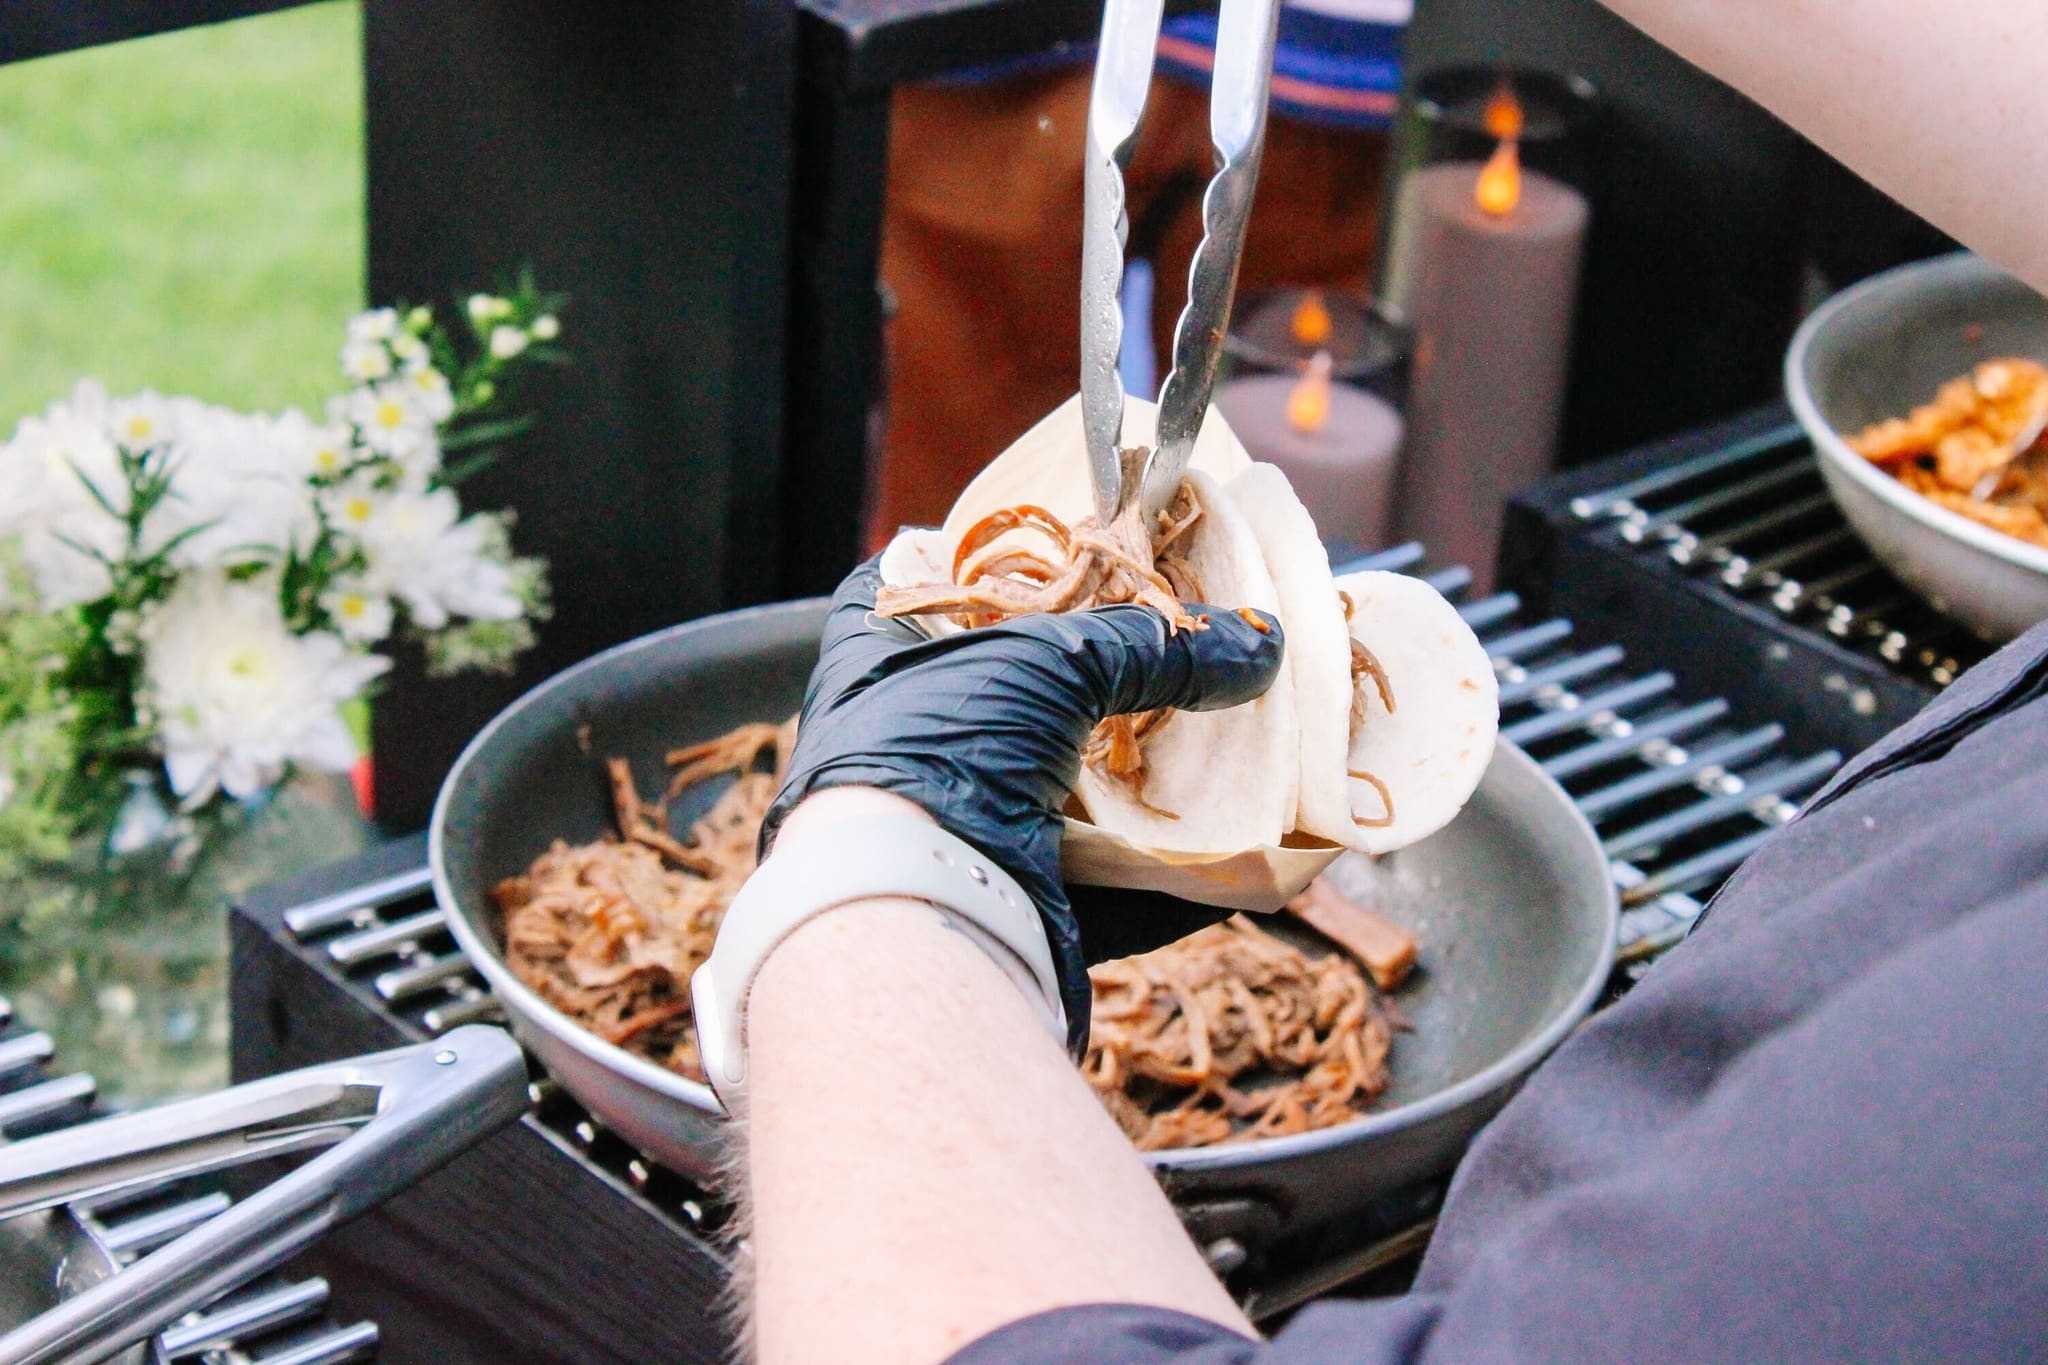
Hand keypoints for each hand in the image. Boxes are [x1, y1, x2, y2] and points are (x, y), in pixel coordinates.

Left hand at [761, 555, 1284, 1054]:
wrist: (921, 906)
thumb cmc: (945, 744)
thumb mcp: (1053, 659)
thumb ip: (1152, 645)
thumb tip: (1257, 647)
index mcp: (877, 651)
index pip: (929, 572)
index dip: (999, 551)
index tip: (1073, 543)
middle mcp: (910, 731)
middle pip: (1021, 679)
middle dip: (1103, 668)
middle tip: (1181, 641)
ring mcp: (963, 817)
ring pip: (1072, 777)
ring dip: (1145, 766)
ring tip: (1227, 726)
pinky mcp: (1019, 893)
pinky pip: (1112, 868)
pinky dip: (1171, 856)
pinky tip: (1235, 830)